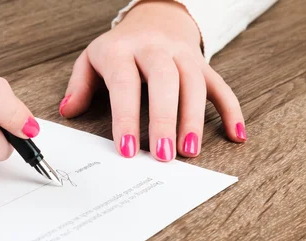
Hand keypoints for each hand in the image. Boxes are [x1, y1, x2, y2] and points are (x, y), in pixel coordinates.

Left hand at [60, 0, 245, 160]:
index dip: (125, 117)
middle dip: (164, 119)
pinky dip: (231, 110)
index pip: (124, 83)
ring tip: (190, 151)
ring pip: (193, 83)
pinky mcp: (203, 64)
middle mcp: (155, 49)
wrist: (153, 18)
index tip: (126, 150)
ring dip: (194, 119)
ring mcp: (182, 55)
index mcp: (122, 50)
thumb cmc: (119, 49)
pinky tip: (236, 136)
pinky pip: (220, 85)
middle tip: (163, 156)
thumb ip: (79, 85)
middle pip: (164, 81)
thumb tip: (69, 112)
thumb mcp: (91, 60)